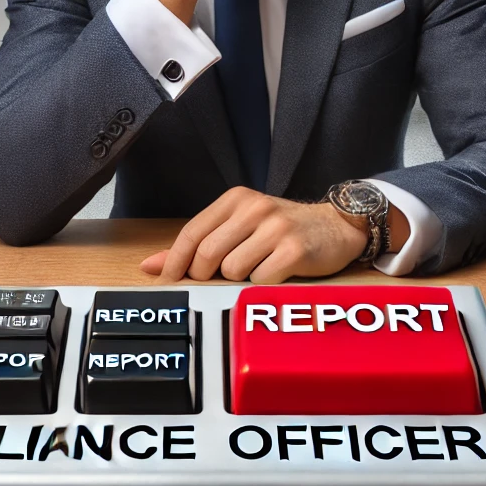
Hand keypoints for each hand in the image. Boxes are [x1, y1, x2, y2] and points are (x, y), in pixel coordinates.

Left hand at [140, 187, 366, 283]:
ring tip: (256, 268)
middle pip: (207, 255)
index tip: (166, 283)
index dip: (175, 262)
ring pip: (232, 270)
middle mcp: (254, 208)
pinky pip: (260, 280)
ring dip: (238, 280)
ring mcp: (276, 228)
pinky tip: (275, 273)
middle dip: (205, 276)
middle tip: (217, 280)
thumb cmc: (280, 231)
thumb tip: (150, 266)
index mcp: (235, 199)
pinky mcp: (295, 250)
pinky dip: (262, 285)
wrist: (335, 227)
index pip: (191, 233)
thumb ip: (196, 245)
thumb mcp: (238, 228)